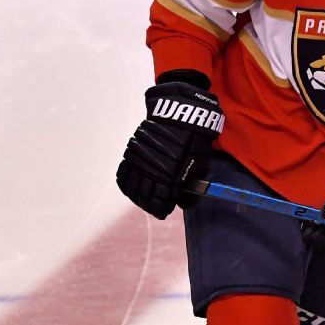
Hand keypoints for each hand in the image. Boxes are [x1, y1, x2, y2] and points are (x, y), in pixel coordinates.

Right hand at [115, 76, 223, 218]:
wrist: (180, 114)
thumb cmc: (195, 139)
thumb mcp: (200, 163)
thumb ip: (191, 185)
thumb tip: (184, 204)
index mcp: (171, 175)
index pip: (160, 200)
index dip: (160, 208)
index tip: (162, 211)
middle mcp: (152, 170)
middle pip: (144, 196)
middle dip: (148, 204)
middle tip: (153, 207)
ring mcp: (140, 161)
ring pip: (132, 186)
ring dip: (137, 196)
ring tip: (143, 199)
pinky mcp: (131, 152)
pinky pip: (124, 172)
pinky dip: (127, 183)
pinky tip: (131, 187)